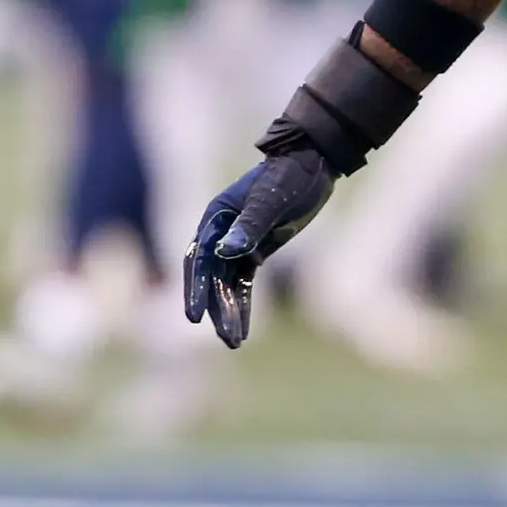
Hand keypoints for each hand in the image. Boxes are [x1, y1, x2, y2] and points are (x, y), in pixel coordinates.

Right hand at [183, 145, 339, 348]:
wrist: (312, 162)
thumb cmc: (289, 176)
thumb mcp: (270, 201)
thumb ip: (249, 226)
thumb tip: (225, 252)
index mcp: (216, 217)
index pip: (200, 260)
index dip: (196, 290)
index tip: (194, 317)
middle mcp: (220, 232)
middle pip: (211, 278)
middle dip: (215, 309)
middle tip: (224, 338)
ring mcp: (237, 243)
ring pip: (226, 285)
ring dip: (229, 312)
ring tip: (234, 343)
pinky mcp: (255, 251)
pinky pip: (243, 283)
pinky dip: (242, 305)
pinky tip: (243, 329)